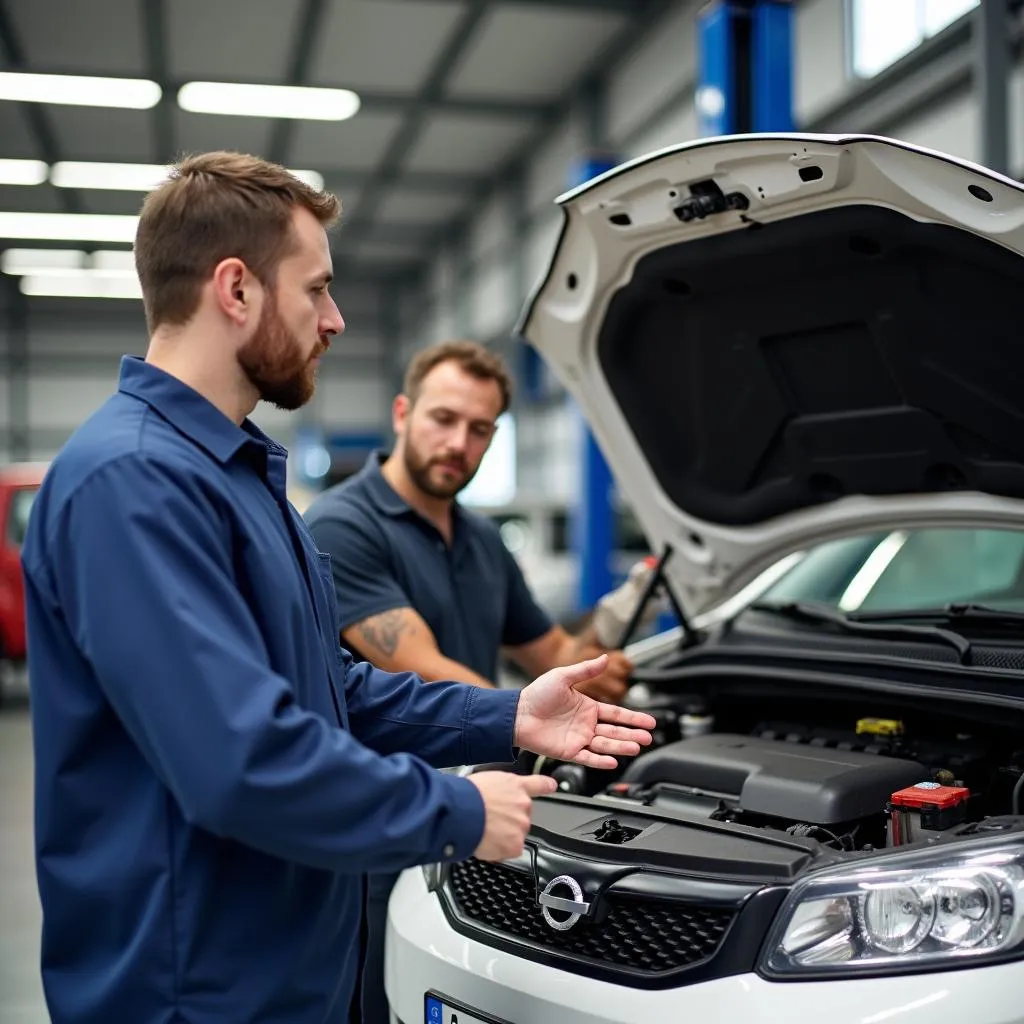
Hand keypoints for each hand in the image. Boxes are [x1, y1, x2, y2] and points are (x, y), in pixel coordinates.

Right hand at [467, 771, 557, 860]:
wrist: (463, 811)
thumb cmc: (467, 795)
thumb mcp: (486, 781)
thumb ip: (501, 790)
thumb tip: (499, 798)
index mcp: (516, 786)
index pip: (538, 784)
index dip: (546, 785)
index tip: (552, 786)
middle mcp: (524, 805)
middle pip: (522, 816)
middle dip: (508, 820)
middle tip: (489, 820)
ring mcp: (521, 826)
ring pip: (515, 834)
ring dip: (503, 835)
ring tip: (484, 830)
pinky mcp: (515, 845)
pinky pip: (509, 850)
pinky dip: (498, 850)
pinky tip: (486, 841)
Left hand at [513, 655, 656, 769]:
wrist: (516, 713)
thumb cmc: (536, 694)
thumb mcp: (563, 676)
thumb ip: (586, 670)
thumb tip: (605, 658)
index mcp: (587, 707)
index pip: (616, 714)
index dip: (633, 718)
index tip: (650, 722)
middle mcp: (585, 725)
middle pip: (615, 731)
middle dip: (633, 735)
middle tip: (649, 738)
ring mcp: (578, 739)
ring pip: (605, 745)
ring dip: (621, 746)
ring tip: (637, 747)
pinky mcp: (568, 752)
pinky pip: (588, 758)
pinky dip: (601, 760)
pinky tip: (614, 761)